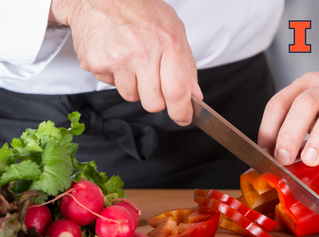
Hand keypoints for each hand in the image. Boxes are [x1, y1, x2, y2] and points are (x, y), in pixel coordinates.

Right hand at [49, 0, 201, 125]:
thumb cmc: (140, 10)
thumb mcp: (174, 30)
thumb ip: (186, 65)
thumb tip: (194, 95)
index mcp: (168, 43)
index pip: (178, 91)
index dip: (182, 112)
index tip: (184, 117)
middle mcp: (142, 53)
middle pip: (154, 103)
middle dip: (158, 100)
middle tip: (155, 83)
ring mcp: (118, 59)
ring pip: (131, 97)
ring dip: (135, 87)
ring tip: (134, 63)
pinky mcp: (97, 63)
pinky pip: (111, 85)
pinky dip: (115, 76)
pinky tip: (117, 56)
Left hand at [258, 70, 318, 184]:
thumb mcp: (316, 107)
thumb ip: (297, 127)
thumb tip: (276, 162)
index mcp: (308, 85)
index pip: (280, 102)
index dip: (269, 129)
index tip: (266, 154)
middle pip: (306, 102)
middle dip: (291, 132)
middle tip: (284, 158)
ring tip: (311, 162)